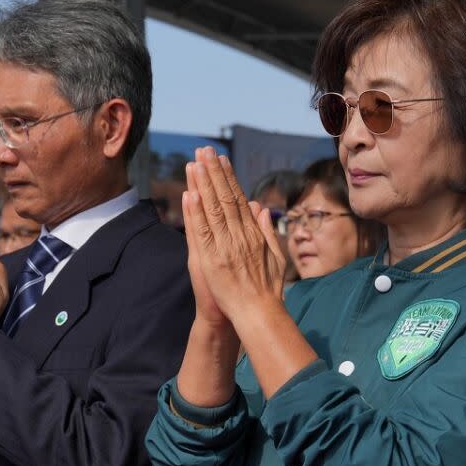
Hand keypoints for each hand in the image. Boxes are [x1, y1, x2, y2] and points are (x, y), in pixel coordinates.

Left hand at [183, 147, 285, 323]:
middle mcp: (240, 236)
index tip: (221, 159)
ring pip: (212, 210)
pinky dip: (195, 213)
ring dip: (203, 185)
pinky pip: (202, 233)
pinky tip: (190, 194)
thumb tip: (261, 207)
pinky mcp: (212, 261)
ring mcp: (226, 248)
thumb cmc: (268, 290)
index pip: (238, 199)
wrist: (258, 314)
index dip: (229, 178)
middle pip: (224, 198)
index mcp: (253, 234)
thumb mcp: (275, 256)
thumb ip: (267, 231)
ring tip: (195, 163)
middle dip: (214, 172)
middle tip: (205, 150)